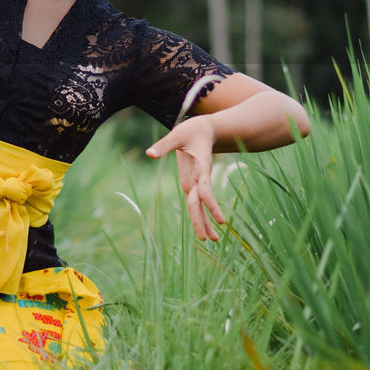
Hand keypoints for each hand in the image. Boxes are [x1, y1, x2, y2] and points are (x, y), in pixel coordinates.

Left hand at [146, 115, 225, 240]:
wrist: (204, 129)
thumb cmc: (191, 131)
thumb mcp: (177, 135)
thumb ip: (164, 145)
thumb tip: (149, 154)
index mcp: (201, 168)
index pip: (206, 190)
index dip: (211, 204)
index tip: (220, 219)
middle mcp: (200, 178)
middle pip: (201, 203)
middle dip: (205, 220)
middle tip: (210, 240)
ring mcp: (197, 182)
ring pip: (200, 205)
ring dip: (205, 221)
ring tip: (212, 240)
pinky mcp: (192, 182)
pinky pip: (196, 201)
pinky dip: (199, 214)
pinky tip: (203, 227)